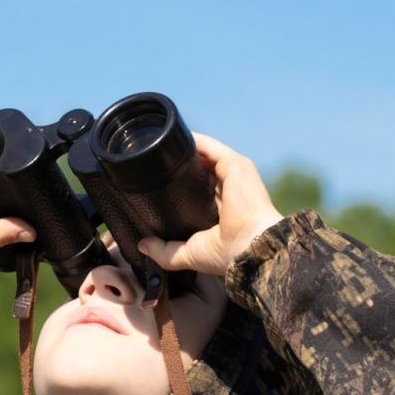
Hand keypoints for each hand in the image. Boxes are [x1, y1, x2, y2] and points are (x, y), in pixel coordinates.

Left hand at [136, 133, 284, 278]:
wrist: (251, 247)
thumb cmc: (227, 255)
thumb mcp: (188, 254)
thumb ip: (164, 251)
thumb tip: (143, 244)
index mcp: (221, 212)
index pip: (200, 192)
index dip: (180, 187)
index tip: (157, 184)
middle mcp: (229, 191)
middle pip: (202, 171)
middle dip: (180, 167)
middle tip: (154, 165)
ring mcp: (234, 176)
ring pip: (206, 156)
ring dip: (185, 150)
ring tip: (159, 147)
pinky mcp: (235, 164)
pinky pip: (211, 147)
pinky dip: (194, 141)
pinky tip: (172, 139)